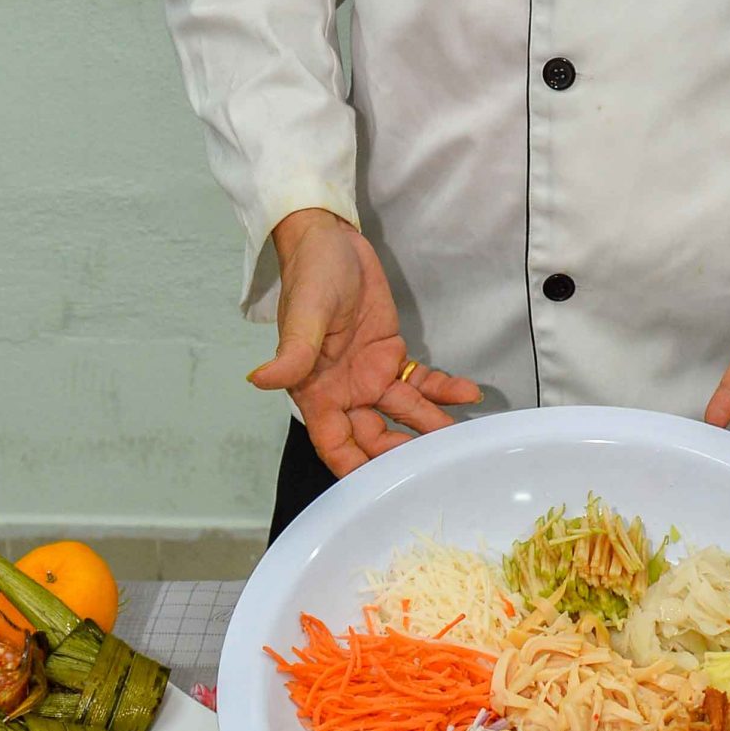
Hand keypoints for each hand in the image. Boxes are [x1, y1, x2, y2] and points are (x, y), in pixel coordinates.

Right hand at [248, 208, 480, 477]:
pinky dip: (444, 390)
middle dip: (403, 454)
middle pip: (375, 438)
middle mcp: (344, 391)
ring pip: (403, 414)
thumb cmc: (310, 275)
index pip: (335, 444)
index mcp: (316, 390)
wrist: (332, 240)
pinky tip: (468, 395)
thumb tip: (260, 380)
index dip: (355, 470)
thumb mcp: (303, 314)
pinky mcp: (391, 355)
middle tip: (436, 463)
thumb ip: (291, 353)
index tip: (381, 490)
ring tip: (460, 438)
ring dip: (431, 426)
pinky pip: (420, 381)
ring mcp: (370, 375)